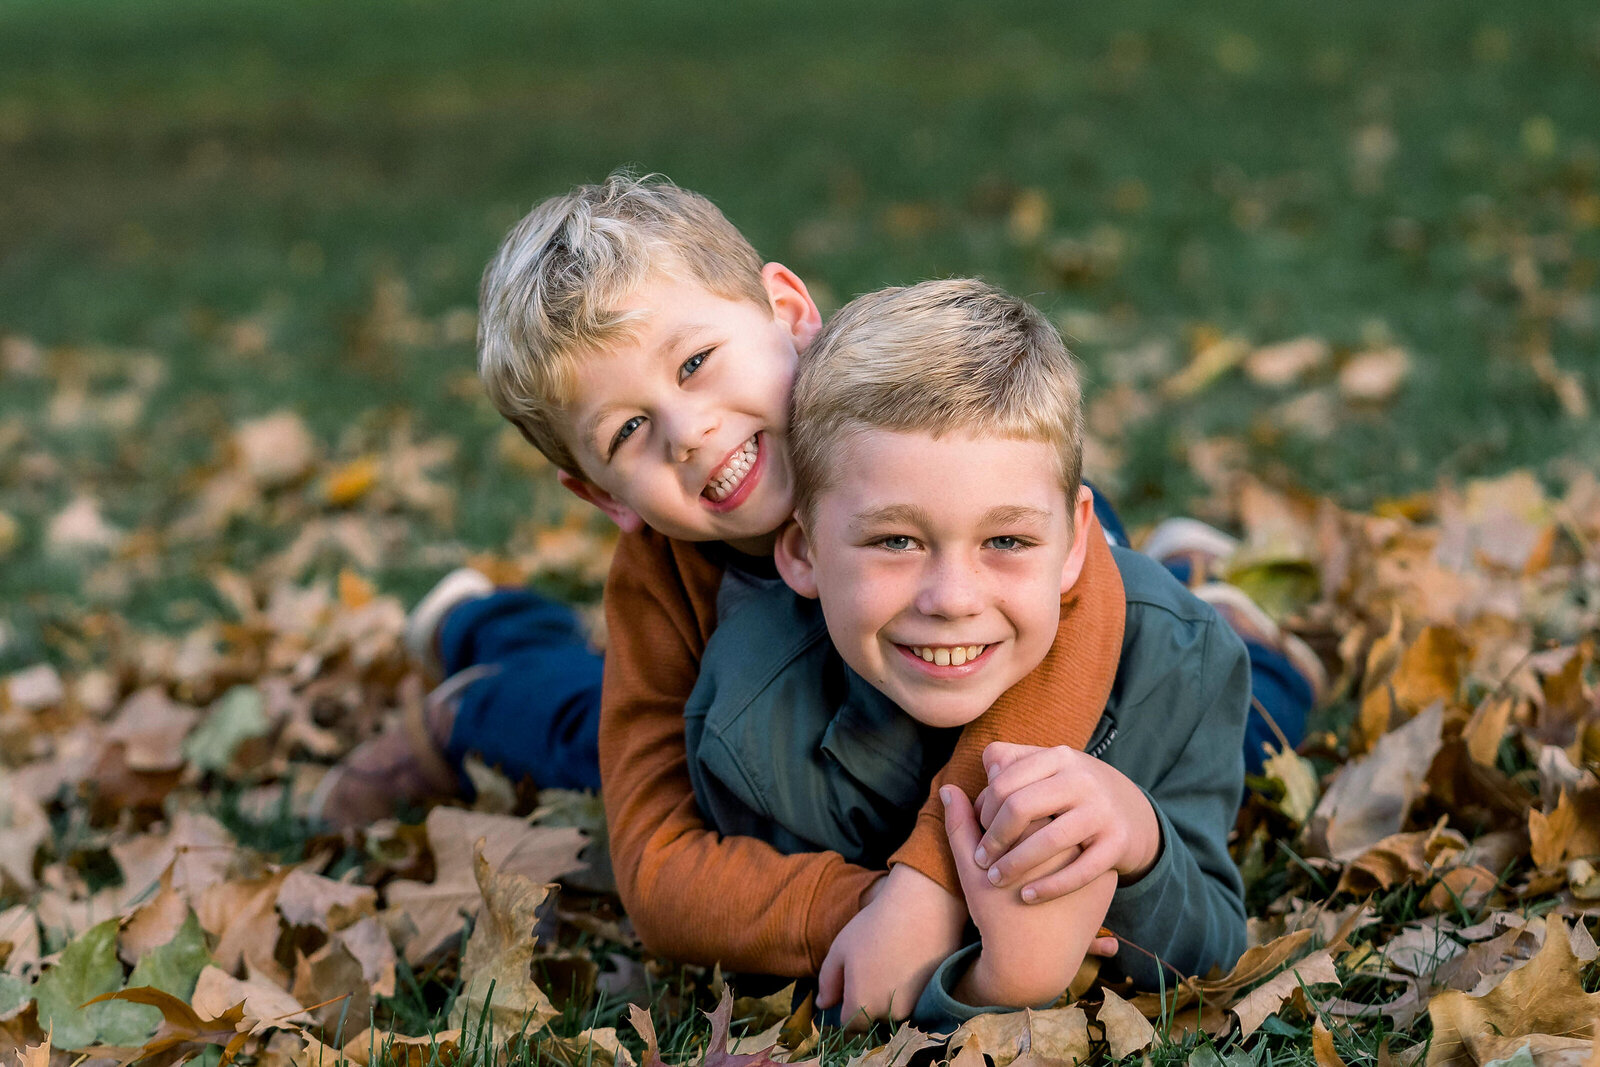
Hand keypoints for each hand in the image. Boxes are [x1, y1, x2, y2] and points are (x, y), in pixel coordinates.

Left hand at [817, 863, 964, 1028]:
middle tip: (873, 968)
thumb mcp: (840, 949)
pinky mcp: (935, 996)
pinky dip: (910, 989)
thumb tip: (823, 1005)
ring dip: (890, 997)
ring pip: (895, 1011)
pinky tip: (909, 965)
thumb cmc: (875, 925)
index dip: (847, 1007)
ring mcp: (915, 1007)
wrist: (923, 907)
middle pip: (873, 1019)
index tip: (851, 986)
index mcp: (862, 1005)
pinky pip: (915, 1001)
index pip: (850, 1025)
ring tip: (892, 963)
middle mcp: (889, 1014)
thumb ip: (828, 981)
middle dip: (869, 1003)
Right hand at [942, 785, 1115, 1006]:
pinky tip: (1053, 886)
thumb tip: (949, 789)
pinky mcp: (1108, 879)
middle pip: (1048, 813)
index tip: (996, 846)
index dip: (1001, 818)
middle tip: (1015, 861)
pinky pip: (1086, 856)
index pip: (1021, 798)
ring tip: (1035, 876)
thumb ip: (960, 825)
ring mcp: (1093, 858)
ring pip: (1070, 833)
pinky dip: (1069, 864)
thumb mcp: (971, 870)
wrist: (1033, 964)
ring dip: (1051, 842)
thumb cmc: (996, 915)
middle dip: (1030, 828)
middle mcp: (1071, 838)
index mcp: (1036, 829)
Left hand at [972, 742, 1161, 902]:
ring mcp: (1102, 811)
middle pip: (1021, 807)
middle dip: (994, 837)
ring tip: (995, 879)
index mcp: (1058, 757)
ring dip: (1015, 864)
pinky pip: (1080, 871)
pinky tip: (1027, 896)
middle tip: (981, 859)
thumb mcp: (1048, 768)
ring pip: (1049, 840)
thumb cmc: (1071, 792)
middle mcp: (1082, 779)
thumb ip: (1010, 763)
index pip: (1004, 781)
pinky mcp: (1118, 843)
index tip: (977, 828)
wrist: (1132, 812)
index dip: (983, 808)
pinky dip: (1049, 887)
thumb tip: (979, 772)